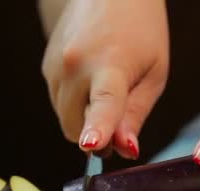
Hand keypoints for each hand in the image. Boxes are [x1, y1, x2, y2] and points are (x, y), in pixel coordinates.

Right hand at [41, 0, 168, 158]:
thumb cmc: (140, 32)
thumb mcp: (154, 74)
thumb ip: (136, 115)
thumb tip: (124, 150)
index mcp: (110, 64)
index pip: (103, 103)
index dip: (98, 128)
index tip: (91, 144)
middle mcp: (75, 65)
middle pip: (77, 128)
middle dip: (97, 137)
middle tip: (119, 123)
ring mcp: (55, 66)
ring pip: (65, 119)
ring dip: (85, 119)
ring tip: (106, 90)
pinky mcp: (46, 67)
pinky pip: (59, 104)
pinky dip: (75, 104)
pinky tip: (90, 80)